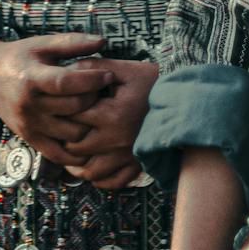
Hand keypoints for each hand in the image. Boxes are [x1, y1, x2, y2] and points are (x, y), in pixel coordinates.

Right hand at [0, 33, 113, 165]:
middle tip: (102, 92)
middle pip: (72, 108)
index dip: (92, 80)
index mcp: (32, 78)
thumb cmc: (21, 57)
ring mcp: (28, 125)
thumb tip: (103, 41)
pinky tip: (86, 138)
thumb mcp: (43, 44)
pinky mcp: (29, 138)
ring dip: (88, 124)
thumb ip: (73, 43)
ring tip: (94, 112)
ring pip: (71, 133)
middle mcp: (29, 105)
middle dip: (94, 99)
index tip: (108, 75)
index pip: (67, 82)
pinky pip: (58, 154)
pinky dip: (75, 152)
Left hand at [62, 58, 158, 188]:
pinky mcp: (138, 165)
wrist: (187, 99)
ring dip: (76, 164)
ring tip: (73, 152)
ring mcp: (127, 156)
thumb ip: (96, 68)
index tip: (61, 105)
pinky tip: (94, 167)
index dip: (62, 110)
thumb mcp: (126, 69)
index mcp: (111, 114)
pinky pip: (112, 182)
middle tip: (63, 128)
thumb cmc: (155, 81)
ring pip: (90, 172)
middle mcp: (116, 140)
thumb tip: (69, 68)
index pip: (73, 118)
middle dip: (65, 138)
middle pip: (75, 148)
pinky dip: (99, 179)